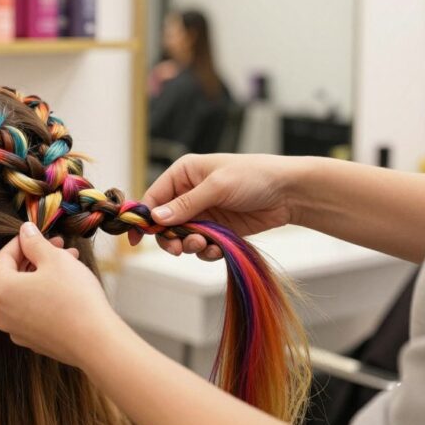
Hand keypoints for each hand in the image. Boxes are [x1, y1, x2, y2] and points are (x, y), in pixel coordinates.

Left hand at [0, 223, 125, 367]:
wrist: (95, 341)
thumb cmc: (73, 297)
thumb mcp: (54, 259)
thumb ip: (34, 242)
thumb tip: (25, 231)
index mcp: (0, 290)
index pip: (3, 257)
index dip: (22, 241)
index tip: (38, 233)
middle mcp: (1, 313)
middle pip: (14, 276)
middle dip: (36, 258)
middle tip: (59, 246)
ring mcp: (16, 330)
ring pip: (26, 293)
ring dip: (44, 275)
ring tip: (70, 263)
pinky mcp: (33, 340)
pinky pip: (34, 311)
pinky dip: (46, 296)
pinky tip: (68, 288)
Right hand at [132, 153, 310, 260]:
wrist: (289, 192)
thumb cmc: (254, 176)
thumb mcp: (217, 187)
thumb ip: (186, 205)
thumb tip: (156, 219)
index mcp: (184, 174)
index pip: (154, 198)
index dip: (144, 218)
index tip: (136, 239)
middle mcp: (190, 193)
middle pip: (165, 223)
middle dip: (169, 238)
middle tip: (177, 249)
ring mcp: (204, 213)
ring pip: (183, 237)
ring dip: (189, 245)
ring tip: (204, 244)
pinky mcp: (218, 229)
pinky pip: (202, 245)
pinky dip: (206, 250)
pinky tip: (217, 248)